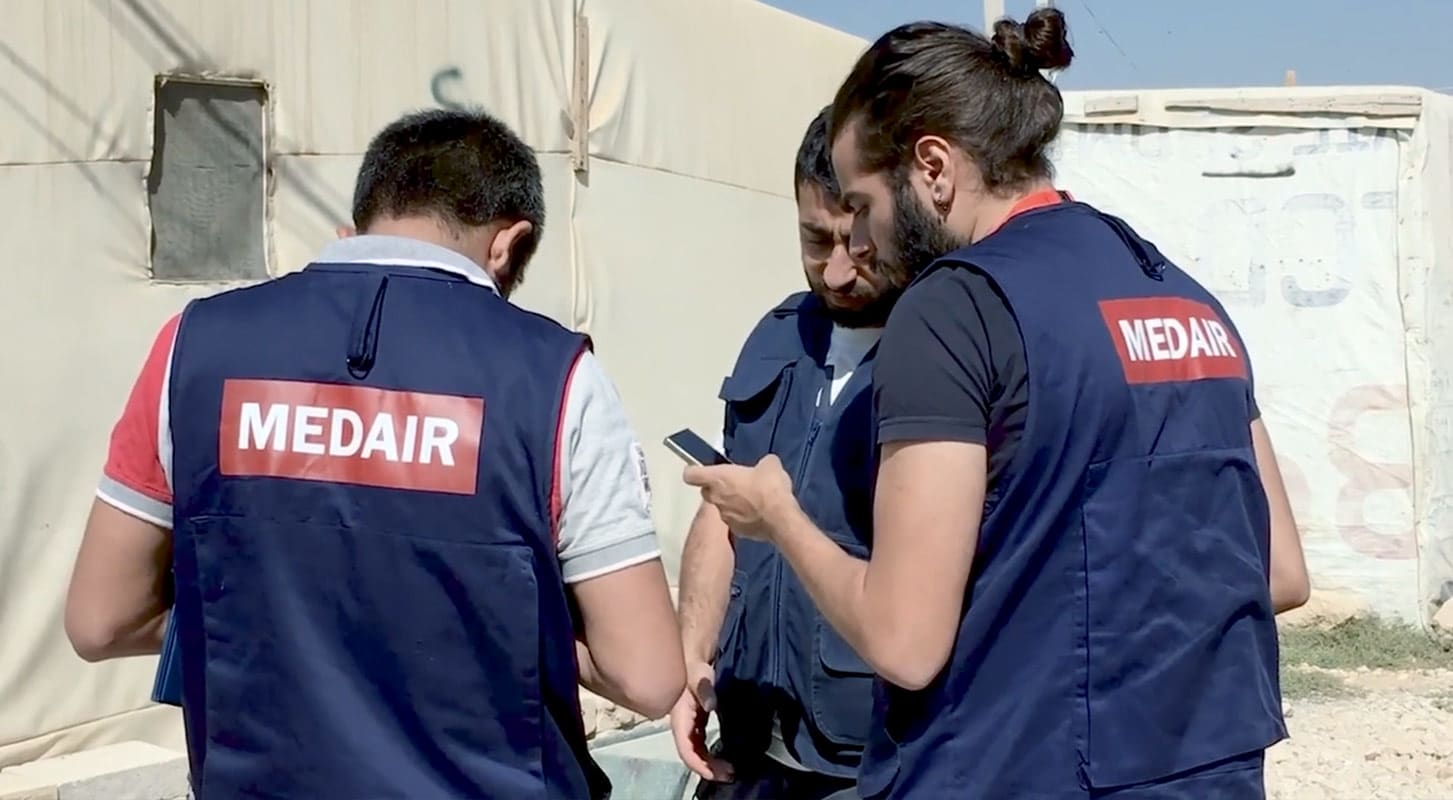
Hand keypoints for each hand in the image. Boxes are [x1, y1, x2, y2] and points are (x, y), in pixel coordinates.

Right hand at [669, 660, 733, 781]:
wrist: (694, 648)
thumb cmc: (694, 660)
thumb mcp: (698, 672)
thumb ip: (703, 687)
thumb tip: (710, 705)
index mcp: (679, 716)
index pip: (686, 748)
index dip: (699, 763)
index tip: (716, 772)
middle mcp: (684, 722)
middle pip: (693, 753)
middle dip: (709, 767)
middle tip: (730, 774)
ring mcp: (691, 720)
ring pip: (698, 748)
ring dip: (711, 761)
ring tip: (729, 769)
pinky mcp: (699, 717)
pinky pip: (702, 740)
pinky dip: (712, 751)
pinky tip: (725, 754)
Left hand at [682, 455, 796, 541]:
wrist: (781, 519)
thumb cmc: (769, 489)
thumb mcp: (770, 465)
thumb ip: (761, 463)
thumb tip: (766, 465)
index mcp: (718, 478)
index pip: (691, 474)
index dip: (694, 470)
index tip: (700, 469)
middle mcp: (716, 498)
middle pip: (706, 491)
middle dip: (718, 487)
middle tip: (735, 483)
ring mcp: (725, 516)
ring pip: (722, 507)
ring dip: (732, 503)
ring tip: (752, 499)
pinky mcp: (737, 530)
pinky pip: (736, 521)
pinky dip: (743, 517)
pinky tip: (759, 513)